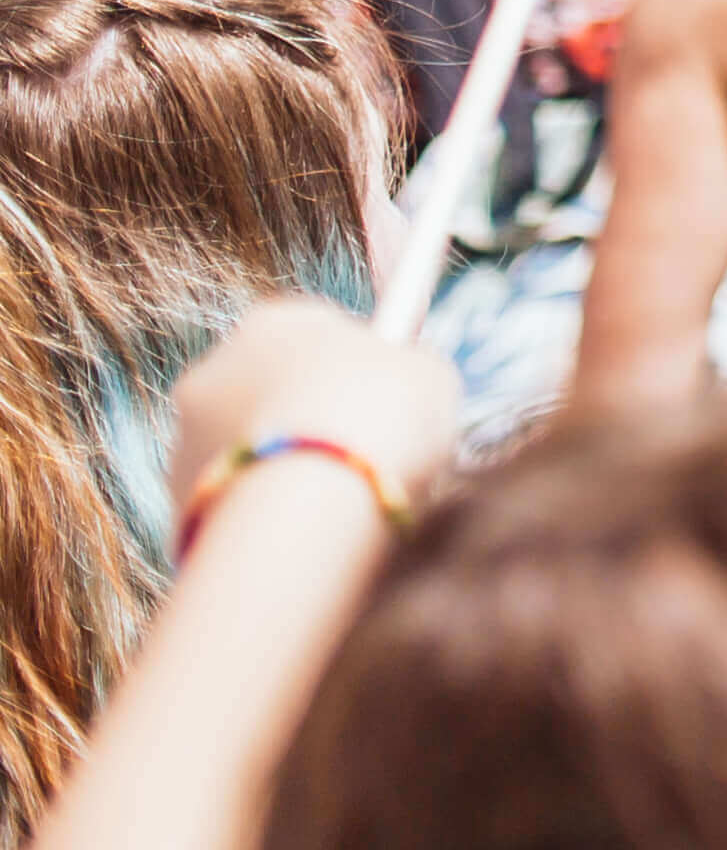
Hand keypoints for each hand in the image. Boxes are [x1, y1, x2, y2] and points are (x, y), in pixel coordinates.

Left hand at [166, 298, 457, 523]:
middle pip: (270, 385)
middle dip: (305, 413)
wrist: (308, 513)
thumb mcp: (427, 374)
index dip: (354, 362)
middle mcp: (215, 368)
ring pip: (246, 444)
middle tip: (360, 448)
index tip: (383, 393)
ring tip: (333, 501)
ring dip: (280, 462)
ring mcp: (185, 436)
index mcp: (274, 320)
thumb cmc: (378, 423)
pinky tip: (300, 530)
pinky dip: (259, 508)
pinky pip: (231, 495)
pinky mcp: (175, 500)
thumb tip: (403, 377)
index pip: (315, 330)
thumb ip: (405, 366)